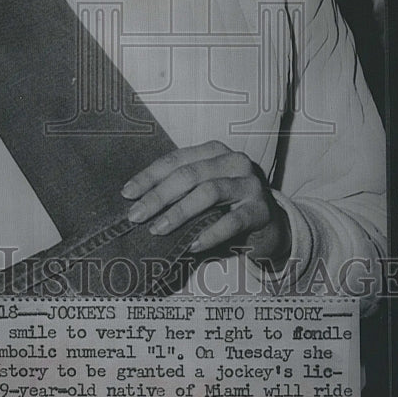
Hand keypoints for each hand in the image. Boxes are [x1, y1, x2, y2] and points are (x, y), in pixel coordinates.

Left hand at [121, 139, 291, 268]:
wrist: (270, 224)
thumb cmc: (226, 206)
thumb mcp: (202, 193)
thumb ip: (178, 192)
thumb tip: (137, 206)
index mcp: (213, 151)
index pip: (176, 160)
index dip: (149, 176)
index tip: (127, 194)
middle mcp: (233, 161)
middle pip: (189, 174)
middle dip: (159, 195)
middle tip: (136, 215)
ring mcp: (250, 184)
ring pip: (209, 192)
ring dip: (180, 212)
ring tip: (158, 229)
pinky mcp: (261, 210)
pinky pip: (232, 221)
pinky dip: (210, 233)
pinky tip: (192, 245)